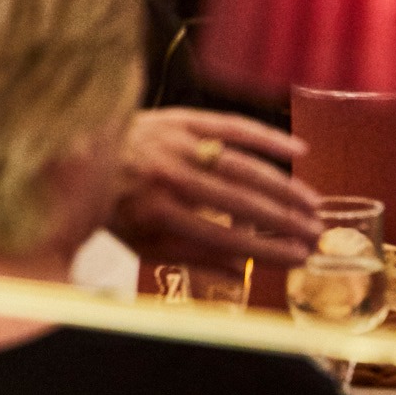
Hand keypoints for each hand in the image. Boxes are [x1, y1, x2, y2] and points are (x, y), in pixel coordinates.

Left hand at [108, 109, 323, 273]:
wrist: (79, 151)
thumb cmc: (117, 205)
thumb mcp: (144, 244)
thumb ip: (193, 259)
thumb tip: (244, 277)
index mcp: (155, 213)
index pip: (223, 237)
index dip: (265, 250)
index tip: (300, 258)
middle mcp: (166, 177)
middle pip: (238, 201)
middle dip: (283, 220)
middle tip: (317, 233)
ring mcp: (174, 143)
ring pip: (240, 165)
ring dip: (283, 185)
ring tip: (313, 204)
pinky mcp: (179, 117)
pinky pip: (230, 125)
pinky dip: (265, 137)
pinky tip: (298, 151)